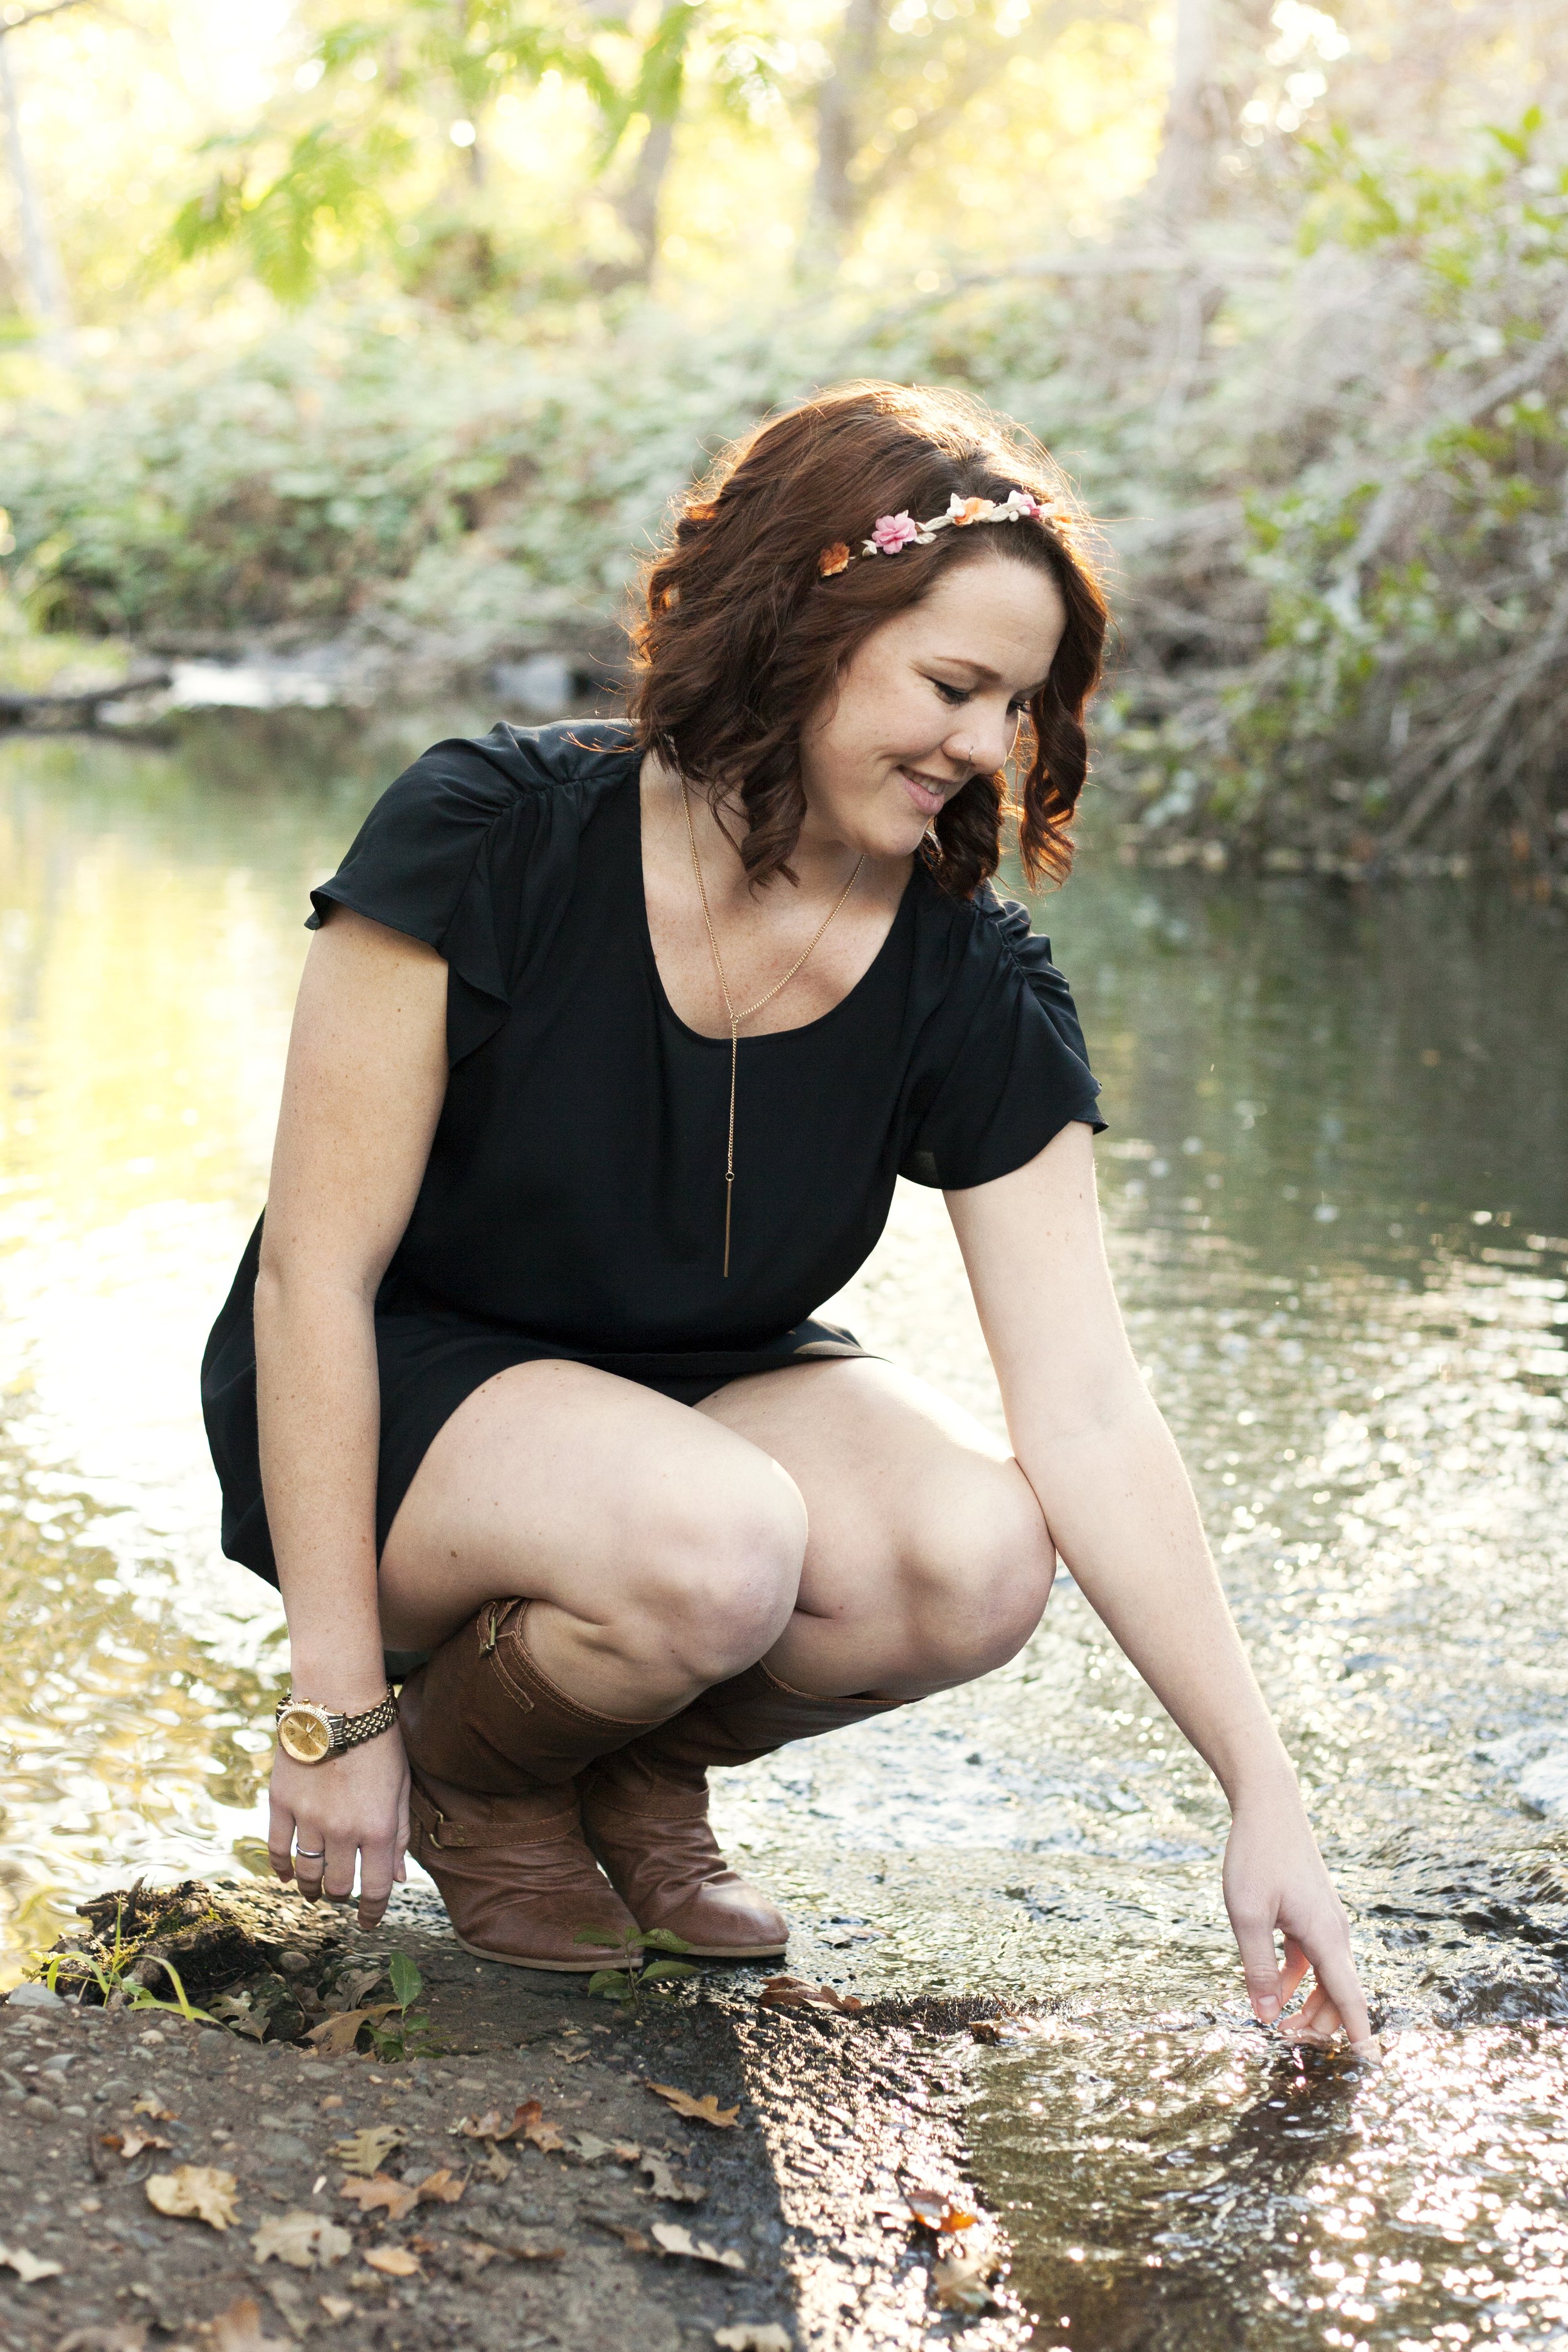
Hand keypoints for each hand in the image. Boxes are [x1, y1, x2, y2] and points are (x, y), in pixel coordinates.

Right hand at [268, 1724, 410, 1931]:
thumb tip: (396, 1879)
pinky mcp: (281, 1804)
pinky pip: (276, 1849)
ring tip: (314, 1891)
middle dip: (341, 1896)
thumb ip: (399, 1835)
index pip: (375, 1888)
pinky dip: (281, 1868)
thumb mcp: (401, 1786)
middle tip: (341, 1894)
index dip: (372, 1912)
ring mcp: (308, 1819)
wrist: (339, 1701)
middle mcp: (342, 1831)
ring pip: (306, 1873)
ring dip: (311, 1888)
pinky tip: (286, 1876)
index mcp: (378, 1828)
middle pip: (337, 1885)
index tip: (369, 1924)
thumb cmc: (380, 1741)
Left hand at [1222, 1786, 1376, 2056]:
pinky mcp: (1311, 1913)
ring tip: (1275, 2022)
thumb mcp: (1247, 1915)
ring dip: (1306, 2004)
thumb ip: (1256, 1968)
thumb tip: (1266, 2016)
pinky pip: (1311, 1958)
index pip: (1350, 1999)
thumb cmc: (1256, 1857)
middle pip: (1338, 1996)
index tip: (1372, 2066)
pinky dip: (1295, 1978)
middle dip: (1318, 2025)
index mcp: (1326, 1936)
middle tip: (1284, 2041)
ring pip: (1326, 1979)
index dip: (1359, 2035)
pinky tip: (1269, 1986)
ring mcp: (1324, 1922)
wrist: (1269, 1806)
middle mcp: (1334, 1932)